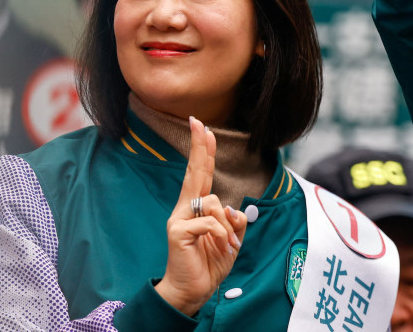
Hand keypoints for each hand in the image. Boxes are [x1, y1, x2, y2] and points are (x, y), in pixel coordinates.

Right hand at [154, 117, 247, 315]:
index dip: (203, 150)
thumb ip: (234, 219)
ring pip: (215, 204)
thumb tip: (231, 208)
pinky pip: (210, 222)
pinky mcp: (177, 231)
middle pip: (195, 172)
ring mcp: (179, 219)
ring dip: (228, 227)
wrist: (194, 290)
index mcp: (198, 207)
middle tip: (198, 122)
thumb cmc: (211, 261)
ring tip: (226, 245)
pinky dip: (222, 235)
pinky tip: (220, 248)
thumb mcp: (232, 237)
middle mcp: (185, 208)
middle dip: (200, 147)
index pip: (202, 173)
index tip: (202, 126)